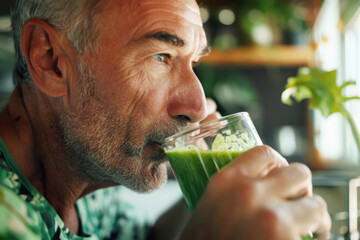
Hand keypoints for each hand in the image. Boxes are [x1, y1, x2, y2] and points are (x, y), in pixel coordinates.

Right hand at [180, 145, 330, 239]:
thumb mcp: (208, 205)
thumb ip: (232, 189)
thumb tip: (259, 181)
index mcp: (226, 181)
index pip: (265, 152)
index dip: (280, 163)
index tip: (283, 178)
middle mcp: (249, 193)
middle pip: (298, 172)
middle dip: (303, 189)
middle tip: (298, 204)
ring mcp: (270, 217)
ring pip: (316, 204)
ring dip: (315, 216)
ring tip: (310, 228)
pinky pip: (316, 233)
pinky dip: (315, 238)